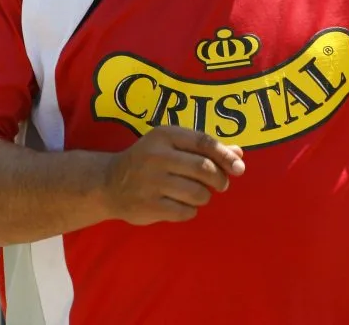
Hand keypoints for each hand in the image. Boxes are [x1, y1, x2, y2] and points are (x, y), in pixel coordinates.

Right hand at [104, 126, 244, 225]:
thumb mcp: (173, 146)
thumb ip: (206, 149)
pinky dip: (190, 210)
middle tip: (221, 184)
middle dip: (219, 179)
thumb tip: (239, 154)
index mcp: (165, 135)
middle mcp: (156, 156)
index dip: (225, 155)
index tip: (239, 167)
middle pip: (203, 169)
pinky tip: (182, 205)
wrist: (109, 183)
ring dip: (204, 196)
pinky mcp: (147, 206)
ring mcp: (150, 182)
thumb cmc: (151, 161)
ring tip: (198, 194)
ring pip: (197, 193)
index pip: (204, 142)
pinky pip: (184, 211)